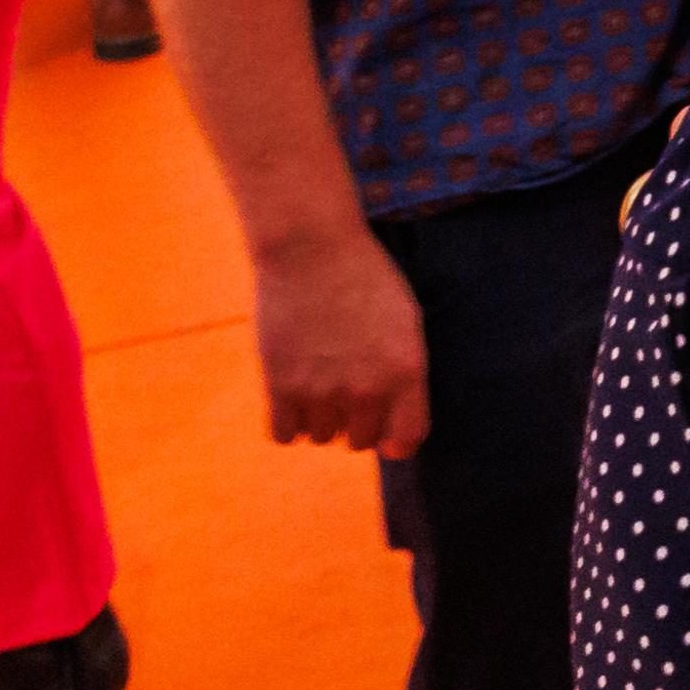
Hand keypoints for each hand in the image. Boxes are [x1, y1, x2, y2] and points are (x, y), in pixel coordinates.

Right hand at [249, 222, 431, 454]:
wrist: (311, 247)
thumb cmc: (364, 277)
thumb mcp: (405, 319)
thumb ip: (403, 369)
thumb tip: (395, 416)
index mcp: (406, 370)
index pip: (408, 438)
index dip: (397, 441)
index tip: (387, 434)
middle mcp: (366, 388)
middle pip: (360, 441)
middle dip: (356, 422)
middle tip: (345, 390)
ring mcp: (322, 390)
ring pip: (321, 437)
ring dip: (320, 417)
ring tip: (317, 380)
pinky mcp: (281, 386)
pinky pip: (284, 435)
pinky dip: (287, 422)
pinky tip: (291, 394)